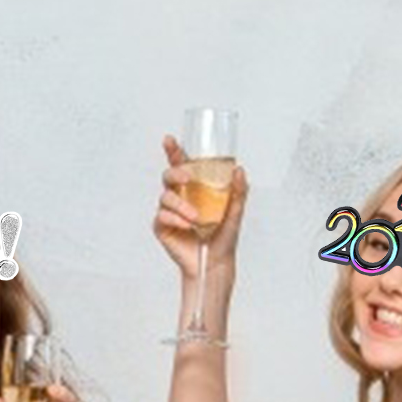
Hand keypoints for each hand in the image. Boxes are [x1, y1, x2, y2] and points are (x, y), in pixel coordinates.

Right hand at [154, 134, 248, 278]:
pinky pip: (162, 216)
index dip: (173, 150)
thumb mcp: (236, 211)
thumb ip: (239, 191)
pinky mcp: (162, 227)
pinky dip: (175, 219)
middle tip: (186, 178)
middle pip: (168, 175)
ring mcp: (169, 211)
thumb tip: (239, 169)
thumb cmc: (224, 236)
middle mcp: (179, 196)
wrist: (216, 262)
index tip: (170, 140)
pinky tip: (188, 226)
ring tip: (196, 218)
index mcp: (194, 188)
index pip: (181, 164)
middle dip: (174, 172)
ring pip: (165, 197)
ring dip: (180, 205)